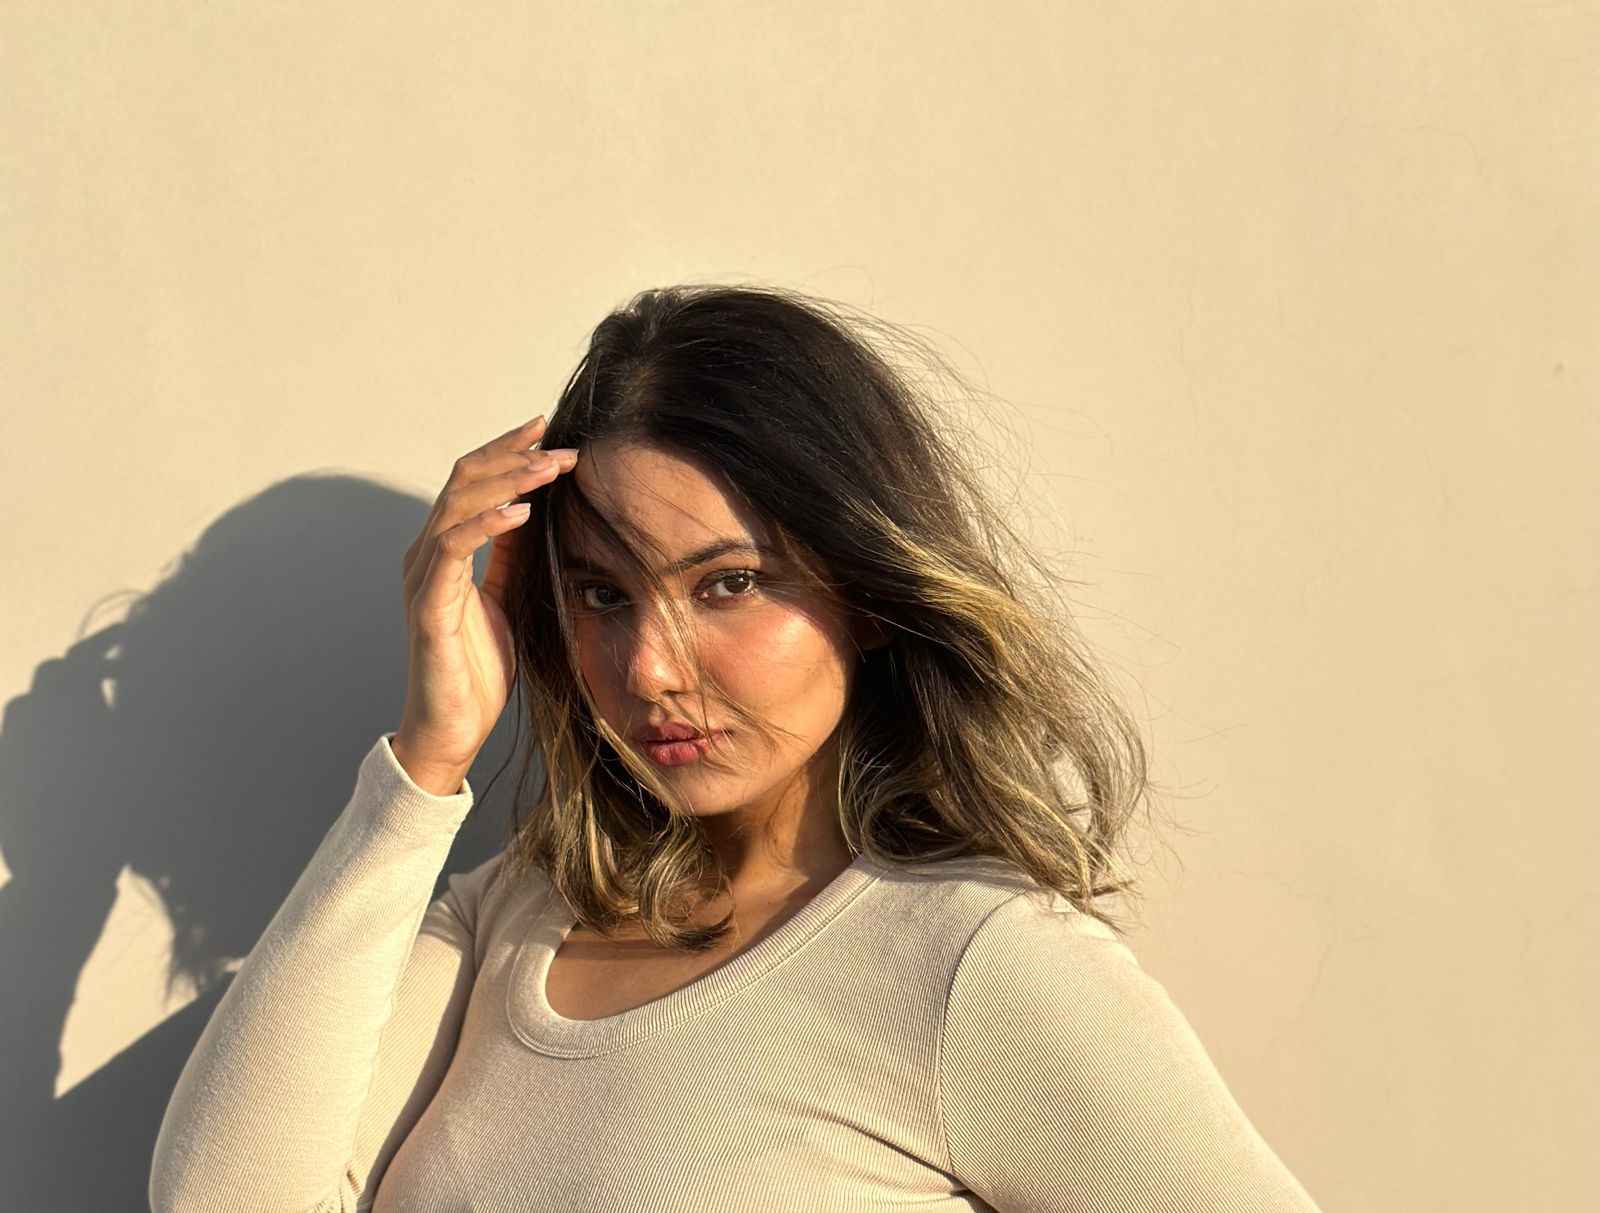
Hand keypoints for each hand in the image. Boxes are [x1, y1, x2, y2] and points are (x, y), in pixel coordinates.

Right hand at [391, 415, 577, 793]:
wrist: (452, 729)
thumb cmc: (477, 669)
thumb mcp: (506, 598)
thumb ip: (509, 555)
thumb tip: (529, 510)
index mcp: (443, 549)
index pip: (472, 481)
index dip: (507, 452)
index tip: (547, 430)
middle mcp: (426, 554)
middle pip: (463, 480)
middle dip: (513, 456)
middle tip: (560, 445)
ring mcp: (423, 578)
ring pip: (458, 506)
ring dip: (507, 482)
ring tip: (548, 468)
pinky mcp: (427, 607)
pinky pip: (453, 552)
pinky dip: (486, 526)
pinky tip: (522, 513)